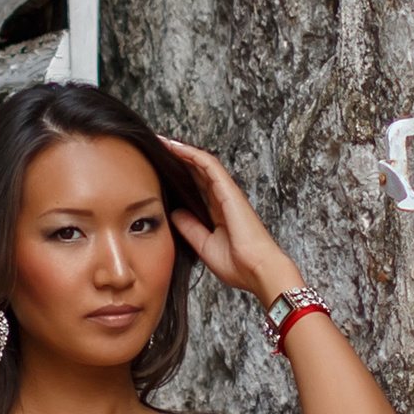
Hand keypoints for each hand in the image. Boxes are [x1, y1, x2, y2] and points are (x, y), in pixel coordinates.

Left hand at [160, 139, 299, 306]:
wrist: (256, 271)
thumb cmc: (238, 265)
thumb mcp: (204, 245)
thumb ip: (190, 228)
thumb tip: (174, 212)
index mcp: (217, 212)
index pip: (195, 186)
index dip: (178, 175)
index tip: (157, 168)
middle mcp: (222, 199)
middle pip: (197, 172)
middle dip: (177, 159)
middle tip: (156, 148)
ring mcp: (227, 193)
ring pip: (202, 163)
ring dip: (182, 150)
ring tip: (161, 141)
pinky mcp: (229, 190)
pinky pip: (210, 165)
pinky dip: (192, 154)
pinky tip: (175, 146)